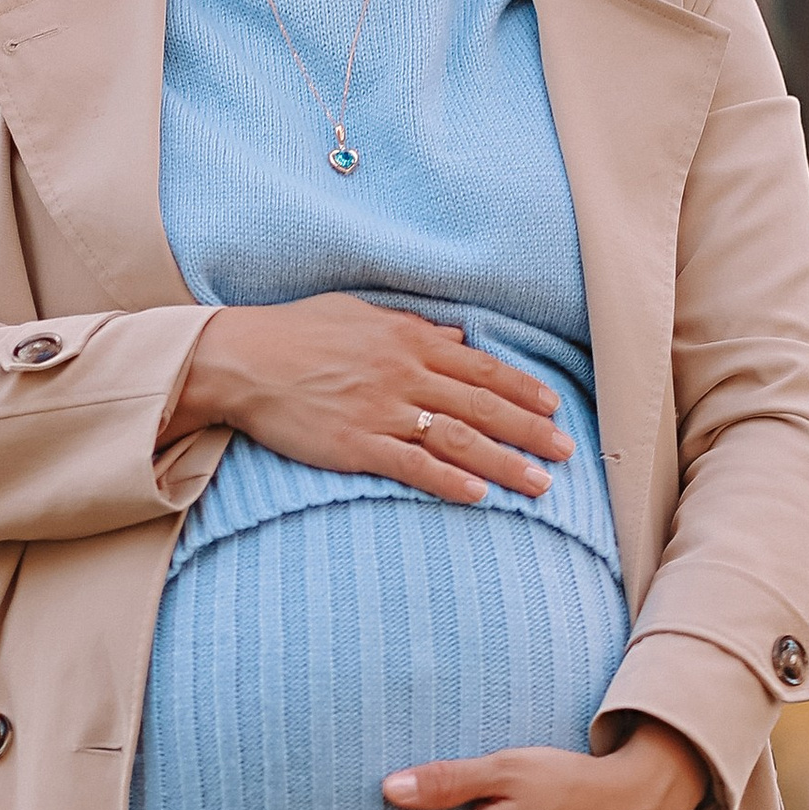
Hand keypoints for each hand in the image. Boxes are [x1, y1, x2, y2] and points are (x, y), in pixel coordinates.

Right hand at [172, 294, 572, 504]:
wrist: (241, 359)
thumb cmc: (295, 332)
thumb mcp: (360, 313)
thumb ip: (412, 327)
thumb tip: (455, 335)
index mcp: (408, 339)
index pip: (480, 366)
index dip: (522, 389)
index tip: (553, 408)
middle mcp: (403, 374)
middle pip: (482, 405)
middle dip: (529, 430)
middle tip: (566, 453)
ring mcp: (381, 411)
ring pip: (458, 438)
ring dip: (504, 463)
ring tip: (540, 485)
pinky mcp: (355, 445)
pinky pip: (412, 465)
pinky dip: (448, 481)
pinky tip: (478, 496)